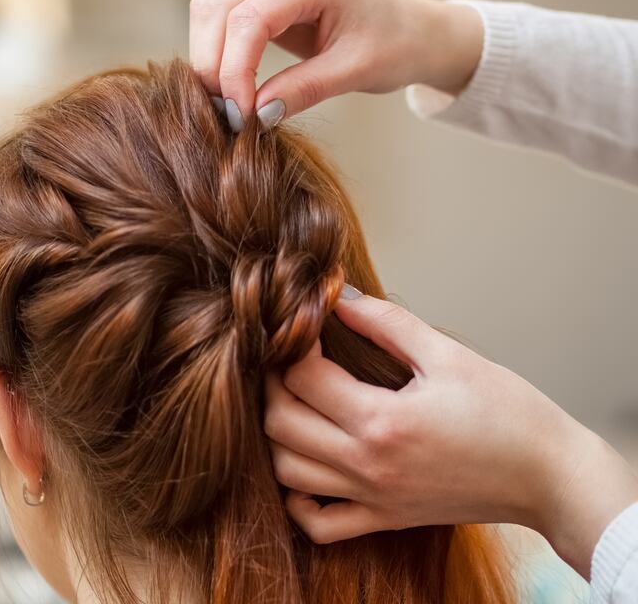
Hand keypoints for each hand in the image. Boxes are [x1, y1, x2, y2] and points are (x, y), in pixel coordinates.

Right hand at [189, 0, 484, 126]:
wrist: (415, 32)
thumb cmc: (396, 46)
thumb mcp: (354, 72)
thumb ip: (303, 90)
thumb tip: (255, 115)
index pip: (248, 20)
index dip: (235, 70)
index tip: (241, 114)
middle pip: (215, 11)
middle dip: (213, 66)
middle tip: (229, 114)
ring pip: (209, 14)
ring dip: (210, 61)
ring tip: (231, 103)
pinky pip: (219, 22)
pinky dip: (219, 56)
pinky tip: (235, 88)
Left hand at [264, 287, 637, 576]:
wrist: (549, 477)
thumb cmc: (508, 413)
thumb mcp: (448, 355)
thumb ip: (387, 324)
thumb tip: (338, 298)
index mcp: (382, 421)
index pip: (302, 377)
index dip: (294, 342)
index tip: (306, 324)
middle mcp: (368, 465)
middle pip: (280, 423)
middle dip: (273, 385)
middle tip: (289, 360)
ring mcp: (373, 498)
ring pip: (286, 473)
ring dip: (278, 435)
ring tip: (297, 404)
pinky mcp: (384, 519)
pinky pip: (318, 524)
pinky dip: (297, 499)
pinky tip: (308, 467)